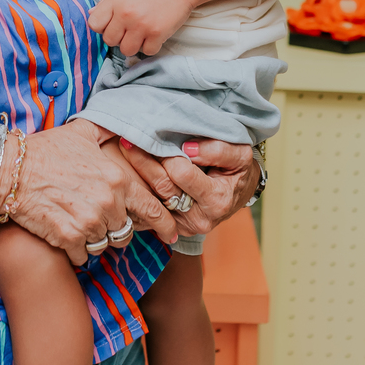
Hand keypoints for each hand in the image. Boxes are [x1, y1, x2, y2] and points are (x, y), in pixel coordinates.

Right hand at [10, 121, 169, 263]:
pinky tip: (66, 236)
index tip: (171, 234)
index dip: (165, 224)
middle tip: (103, 223)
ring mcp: (88, 223)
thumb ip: (108, 131)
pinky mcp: (68, 238)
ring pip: (105, 245)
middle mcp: (108, 203)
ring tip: (80, 225)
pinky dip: (77, 251)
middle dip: (118, 230)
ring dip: (96, 239)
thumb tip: (126, 126)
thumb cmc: (45, 150)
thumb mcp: (81, 133)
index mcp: (117, 179)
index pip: (152, 208)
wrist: (9, 171)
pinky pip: (83, 256)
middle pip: (126, 231)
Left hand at [87, 0, 195, 57]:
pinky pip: (147, 52)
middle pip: (110, 41)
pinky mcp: (157, 34)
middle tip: (131, 29)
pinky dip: (151, 46)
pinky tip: (155, 34)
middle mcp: (125, 14)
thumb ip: (108, 4)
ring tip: (142, 33)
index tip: (113, 25)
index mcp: (115, 1)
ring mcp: (141, 25)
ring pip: (126, 50)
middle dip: (119, 38)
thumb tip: (91, 15)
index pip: (94, 24)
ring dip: (134, 45)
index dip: (103, 27)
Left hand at [120, 138, 257, 239]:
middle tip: (127, 139)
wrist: (237, 193)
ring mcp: (183, 225)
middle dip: (144, 161)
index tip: (156, 138)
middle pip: (163, 187)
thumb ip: (218, 149)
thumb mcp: (240, 155)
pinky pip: (150, 208)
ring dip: (136, 173)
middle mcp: (199, 218)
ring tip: (124, 149)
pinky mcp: (171, 226)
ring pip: (152, 198)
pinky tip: (127, 171)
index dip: (170, 156)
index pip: (183, 175)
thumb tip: (188, 147)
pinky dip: (139, 189)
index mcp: (217, 200)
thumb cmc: (238, 170)